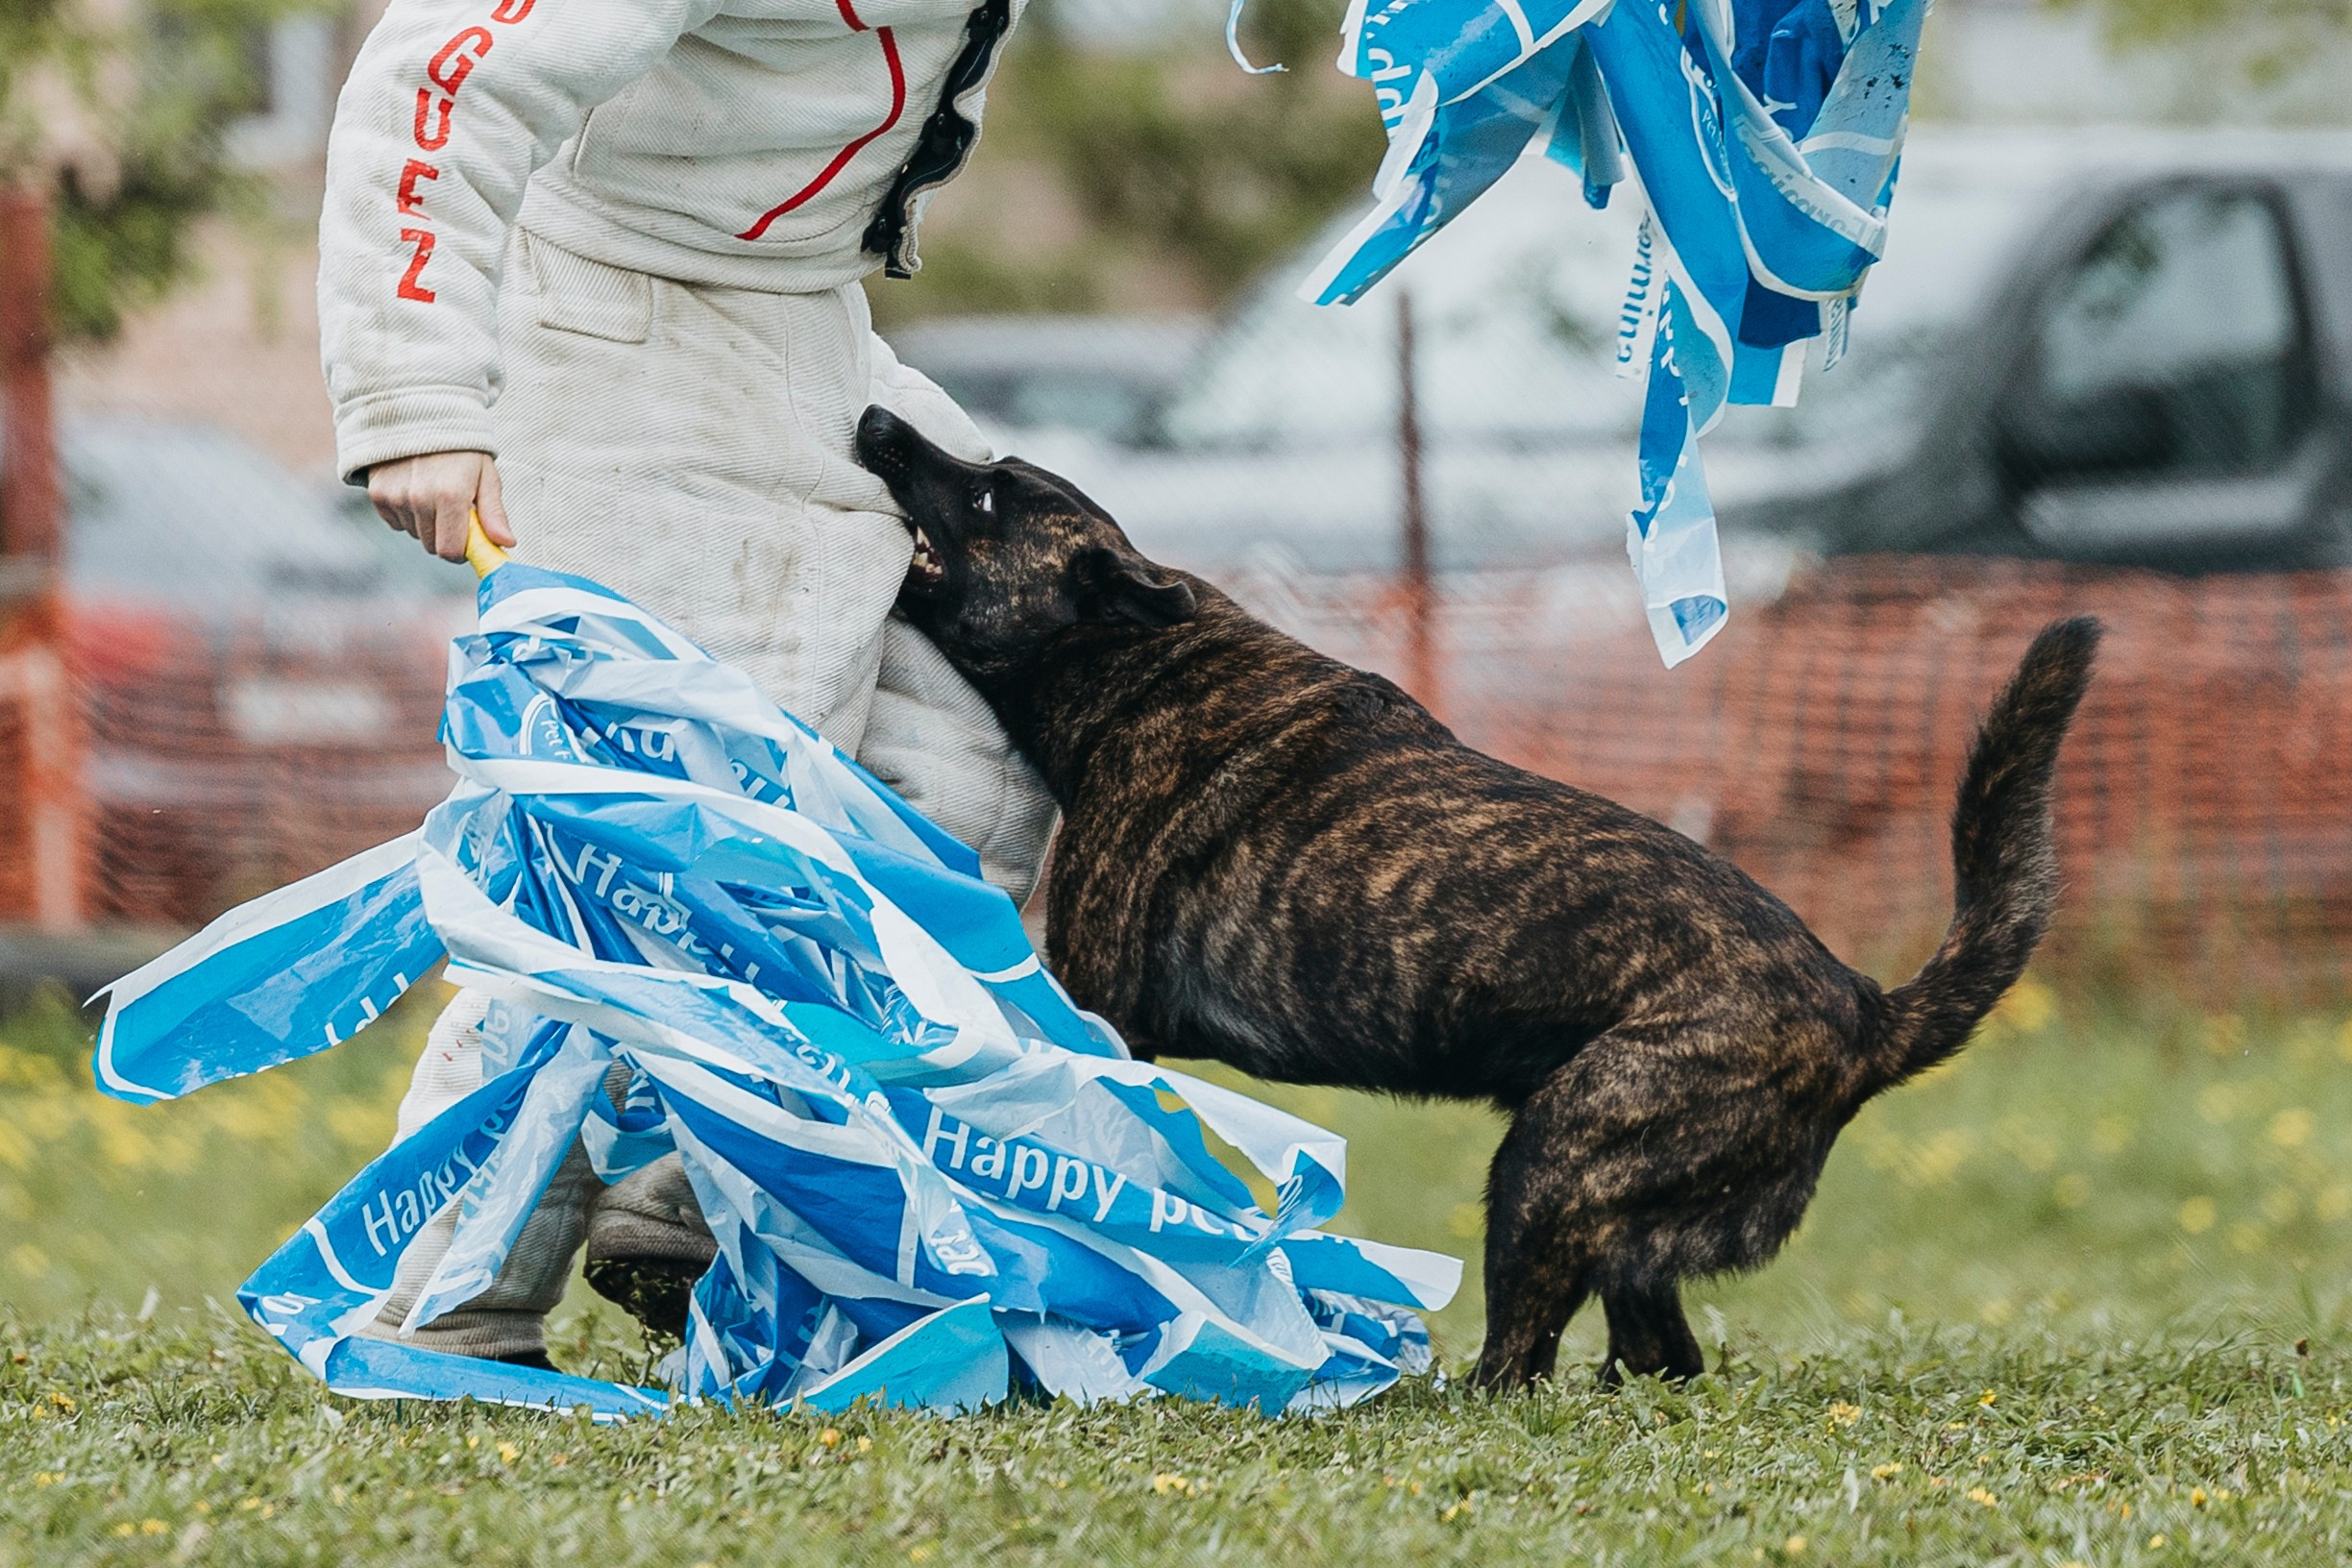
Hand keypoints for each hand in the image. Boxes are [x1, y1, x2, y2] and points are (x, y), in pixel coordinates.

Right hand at [366, 450, 516, 561]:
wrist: (421, 412)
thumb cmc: (461, 446)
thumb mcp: (485, 475)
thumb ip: (494, 513)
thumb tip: (506, 543)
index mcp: (451, 495)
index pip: (450, 551)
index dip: (461, 551)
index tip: (469, 539)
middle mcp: (419, 498)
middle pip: (432, 545)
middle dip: (446, 536)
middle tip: (454, 510)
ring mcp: (395, 495)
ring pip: (414, 533)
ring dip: (426, 524)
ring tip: (434, 492)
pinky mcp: (377, 492)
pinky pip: (395, 522)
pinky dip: (407, 514)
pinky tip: (415, 490)